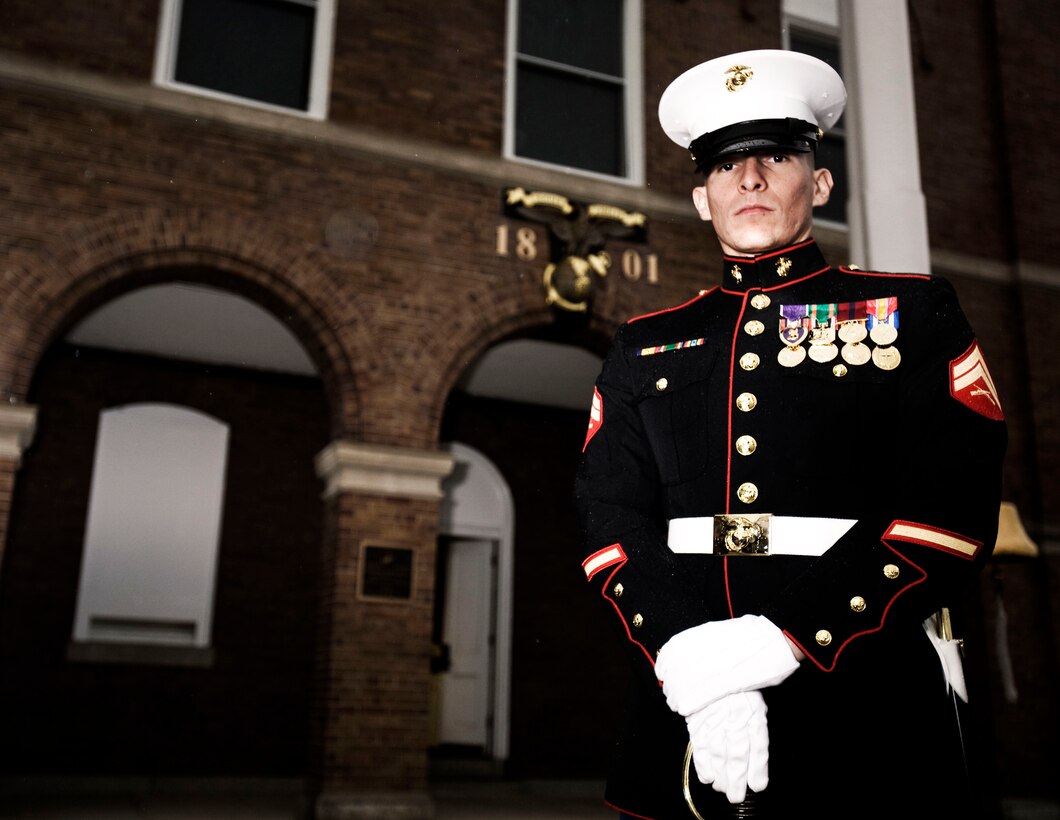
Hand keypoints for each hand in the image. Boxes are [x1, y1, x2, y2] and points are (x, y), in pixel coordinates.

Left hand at [655, 615, 799, 715]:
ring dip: (677, 697)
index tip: (663, 676)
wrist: (775, 637)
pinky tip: (684, 708)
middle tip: (670, 696)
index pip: (670, 654)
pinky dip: (691, 702)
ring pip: (685, 684)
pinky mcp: (728, 679)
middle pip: (675, 672)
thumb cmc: (751, 636)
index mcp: (701, 636)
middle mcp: (704, 648)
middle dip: (670, 687)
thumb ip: (702, 643)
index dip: (664, 668)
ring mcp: (715, 664)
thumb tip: (687, 654)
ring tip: (676, 704)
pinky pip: (703, 693)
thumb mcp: (720, 632)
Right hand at [686, 691, 769, 803]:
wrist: (712, 661)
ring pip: (718, 753)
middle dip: (736, 779)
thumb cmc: (736, 682)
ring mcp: (714, 718)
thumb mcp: (753, 698)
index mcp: (752, 711)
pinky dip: (702, 763)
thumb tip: (757, 753)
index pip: (757, 746)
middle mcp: (734, 717)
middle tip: (736, 796)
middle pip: (737, 755)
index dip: (757, 768)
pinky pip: (699, 744)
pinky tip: (707, 776)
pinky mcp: (697, 717)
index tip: (758, 786)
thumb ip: (755, 723)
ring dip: (720, 775)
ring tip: (722, 788)